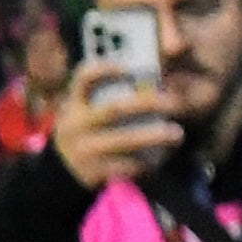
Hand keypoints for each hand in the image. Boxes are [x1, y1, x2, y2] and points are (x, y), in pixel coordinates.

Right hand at [51, 71, 181, 192]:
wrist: (63, 173)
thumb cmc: (85, 133)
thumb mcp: (84, 113)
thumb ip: (106, 99)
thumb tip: (151, 85)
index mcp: (75, 104)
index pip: (84, 79)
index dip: (105, 70)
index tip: (130, 68)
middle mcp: (77, 125)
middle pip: (115, 108)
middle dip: (147, 103)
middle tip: (174, 102)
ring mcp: (86, 150)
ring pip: (126, 140)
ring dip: (155, 136)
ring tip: (177, 133)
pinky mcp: (96, 172)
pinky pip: (128, 165)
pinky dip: (149, 161)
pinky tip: (163, 156)